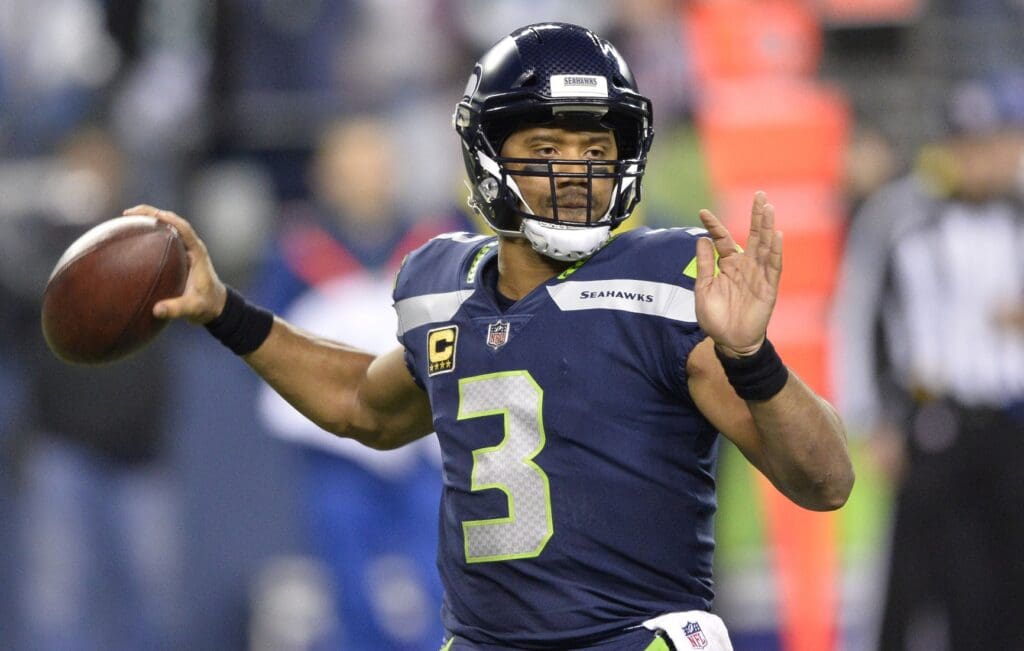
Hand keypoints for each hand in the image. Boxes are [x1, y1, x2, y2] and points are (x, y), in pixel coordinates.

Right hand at [122, 205, 226, 323]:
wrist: (216, 305)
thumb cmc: (207, 305)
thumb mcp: (194, 308)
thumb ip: (177, 309)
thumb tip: (156, 310)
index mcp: (197, 253)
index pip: (183, 228)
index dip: (168, 219)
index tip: (150, 215)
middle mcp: (191, 247)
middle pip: (172, 221)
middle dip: (151, 213)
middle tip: (127, 213)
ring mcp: (185, 249)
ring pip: (166, 227)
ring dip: (148, 220)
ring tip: (125, 219)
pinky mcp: (179, 255)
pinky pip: (162, 239)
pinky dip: (147, 234)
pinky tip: (130, 238)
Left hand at [694, 191, 781, 356]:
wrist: (730, 341)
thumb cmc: (715, 318)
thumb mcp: (703, 289)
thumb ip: (704, 264)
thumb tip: (701, 239)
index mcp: (728, 265)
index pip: (723, 239)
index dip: (714, 226)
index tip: (702, 212)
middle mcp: (745, 266)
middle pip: (752, 235)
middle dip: (756, 215)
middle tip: (759, 195)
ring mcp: (758, 275)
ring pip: (765, 246)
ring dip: (768, 227)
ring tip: (768, 208)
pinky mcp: (769, 287)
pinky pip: (773, 266)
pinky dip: (775, 251)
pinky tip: (776, 235)